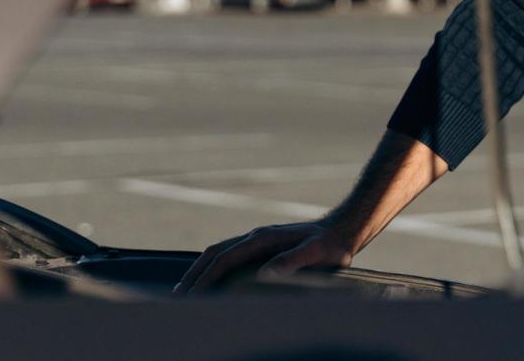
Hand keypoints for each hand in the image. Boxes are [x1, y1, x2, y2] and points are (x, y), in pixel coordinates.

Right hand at [174, 220, 356, 293]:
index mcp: (263, 239)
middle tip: (178, 295)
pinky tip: (215, 278)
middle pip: (215, 254)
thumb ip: (292, 261)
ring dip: (202, 269)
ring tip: (188, 287)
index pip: (224, 259)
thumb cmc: (333, 244)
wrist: (345, 227)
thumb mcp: (317, 253)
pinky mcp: (265, 244)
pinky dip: (215, 266)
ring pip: (221, 252)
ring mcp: (259, 239)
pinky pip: (231, 254)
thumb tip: (266, 273)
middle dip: (195, 274)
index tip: (191, 295)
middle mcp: (256, 236)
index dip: (205, 278)